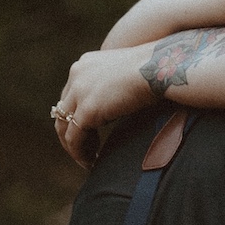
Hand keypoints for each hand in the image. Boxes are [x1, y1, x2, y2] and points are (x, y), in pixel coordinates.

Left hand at [51, 42, 157, 167]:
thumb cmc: (155, 67)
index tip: (89, 130)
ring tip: (88, 158)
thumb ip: (113, 83)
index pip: (71, 94)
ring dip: (74, 146)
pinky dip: (80, 153)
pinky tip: (91, 161)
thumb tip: (118, 100)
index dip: (76, 114)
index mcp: (85, 64)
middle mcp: (76, 75)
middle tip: (86, 147)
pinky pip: (74, 139)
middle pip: (63, 110)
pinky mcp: (87, 110)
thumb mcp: (125, 71)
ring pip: (64, 127)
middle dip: (71, 131)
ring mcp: (79, 92)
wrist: (161, 67)